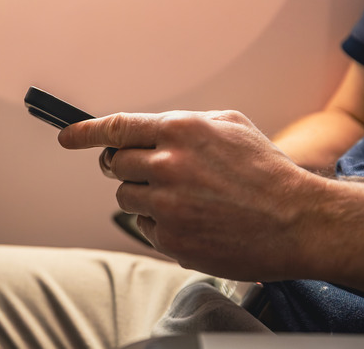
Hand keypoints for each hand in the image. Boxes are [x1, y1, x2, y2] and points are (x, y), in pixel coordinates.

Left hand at [59, 111, 326, 280]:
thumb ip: (182, 124)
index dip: (84, 132)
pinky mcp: (171, 239)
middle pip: (115, 165)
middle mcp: (167, 166)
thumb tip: (146, 131)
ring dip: (144, 196)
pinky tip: (194, 220)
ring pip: (126, 198)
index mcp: (180, 131)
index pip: (115, 128)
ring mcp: (166, 205)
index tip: (66, 137)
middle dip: (127, 166)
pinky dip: (161, 224)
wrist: (297, 221)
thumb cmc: (266, 170)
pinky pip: (144, 228)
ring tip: (185, 199)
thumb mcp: (230, 125)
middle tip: (152, 172)